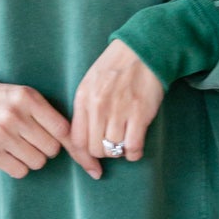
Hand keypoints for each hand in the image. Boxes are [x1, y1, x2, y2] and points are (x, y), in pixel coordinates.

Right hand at [0, 77, 88, 179]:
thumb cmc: (2, 102)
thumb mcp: (26, 98)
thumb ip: (50, 117)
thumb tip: (85, 149)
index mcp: (28, 98)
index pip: (64, 130)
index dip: (72, 144)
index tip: (84, 158)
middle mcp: (14, 115)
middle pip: (52, 149)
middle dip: (47, 148)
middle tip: (32, 139)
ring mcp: (0, 135)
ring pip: (38, 162)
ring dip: (32, 158)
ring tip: (18, 145)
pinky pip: (20, 172)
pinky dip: (18, 167)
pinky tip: (7, 154)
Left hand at [69, 38, 164, 176]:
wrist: (142, 51)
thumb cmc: (115, 68)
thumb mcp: (90, 84)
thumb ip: (85, 110)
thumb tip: (84, 140)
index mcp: (83, 99)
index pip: (76, 141)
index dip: (83, 159)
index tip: (92, 168)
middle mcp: (98, 107)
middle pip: (95, 149)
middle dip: (103, 153)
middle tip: (112, 146)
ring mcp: (119, 111)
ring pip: (114, 149)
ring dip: (120, 151)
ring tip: (125, 141)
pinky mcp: (140, 114)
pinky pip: (133, 147)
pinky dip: (134, 153)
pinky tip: (135, 146)